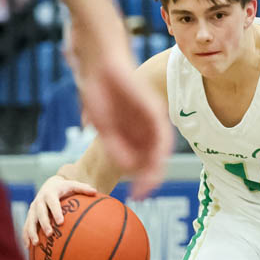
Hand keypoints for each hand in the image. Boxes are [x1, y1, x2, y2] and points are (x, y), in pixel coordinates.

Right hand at [22, 177, 96, 247]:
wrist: (49, 185)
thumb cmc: (65, 187)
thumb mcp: (73, 185)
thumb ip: (83, 188)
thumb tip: (95, 192)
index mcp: (50, 193)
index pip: (52, 202)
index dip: (56, 211)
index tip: (61, 222)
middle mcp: (39, 201)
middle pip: (40, 212)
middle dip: (44, 223)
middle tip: (50, 234)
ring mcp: (33, 209)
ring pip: (30, 221)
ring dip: (32, 232)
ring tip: (36, 243)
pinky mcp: (30, 216)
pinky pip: (26, 226)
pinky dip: (26, 236)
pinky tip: (28, 247)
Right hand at [72, 22, 171, 197]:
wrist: (101, 63)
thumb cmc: (98, 91)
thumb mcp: (104, 127)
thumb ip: (115, 148)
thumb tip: (127, 169)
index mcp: (131, 130)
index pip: (140, 159)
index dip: (139, 179)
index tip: (134, 195)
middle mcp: (144, 126)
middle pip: (152, 158)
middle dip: (148, 179)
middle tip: (141, 196)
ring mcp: (151, 118)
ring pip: (159, 151)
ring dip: (154, 171)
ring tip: (147, 188)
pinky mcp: (154, 110)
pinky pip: (161, 137)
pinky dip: (157, 155)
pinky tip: (152, 167)